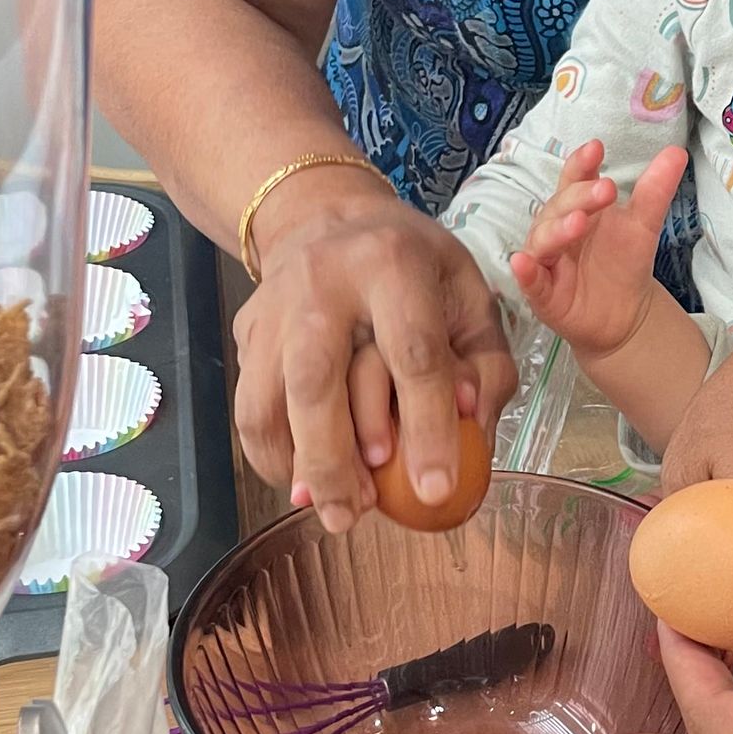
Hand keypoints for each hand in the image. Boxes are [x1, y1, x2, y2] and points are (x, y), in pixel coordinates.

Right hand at [233, 176, 516, 533]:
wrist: (328, 219)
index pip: (411, 354)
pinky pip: (250, 407)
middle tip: (361, 515)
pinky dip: (272, 457)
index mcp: (393, 265)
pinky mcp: (248, 333)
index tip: (436, 491)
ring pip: (268, 400)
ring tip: (333, 511)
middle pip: (317, 381)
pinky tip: (304, 483)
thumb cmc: (414, 269)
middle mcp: (322, 284)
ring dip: (298, 466)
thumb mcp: (470, 294)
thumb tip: (470, 425)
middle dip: (337, 458)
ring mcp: (274, 309)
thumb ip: (484, 362)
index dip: (425, 427)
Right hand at [507, 139, 687, 358]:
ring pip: (543, 239)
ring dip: (557, 229)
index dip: (582, 164)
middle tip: (605, 191)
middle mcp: (556, 226)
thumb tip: (677, 153)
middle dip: (580, 197)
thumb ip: (655, 191)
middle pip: (561, 205)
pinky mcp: (541, 291)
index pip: (575, 178)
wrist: (623, 315)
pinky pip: (529, 279)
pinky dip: (525, 271)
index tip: (596, 148)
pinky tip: (523, 263)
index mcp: (578, 205)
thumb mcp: (643, 226)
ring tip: (578, 222)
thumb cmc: (623, 262)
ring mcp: (546, 259)